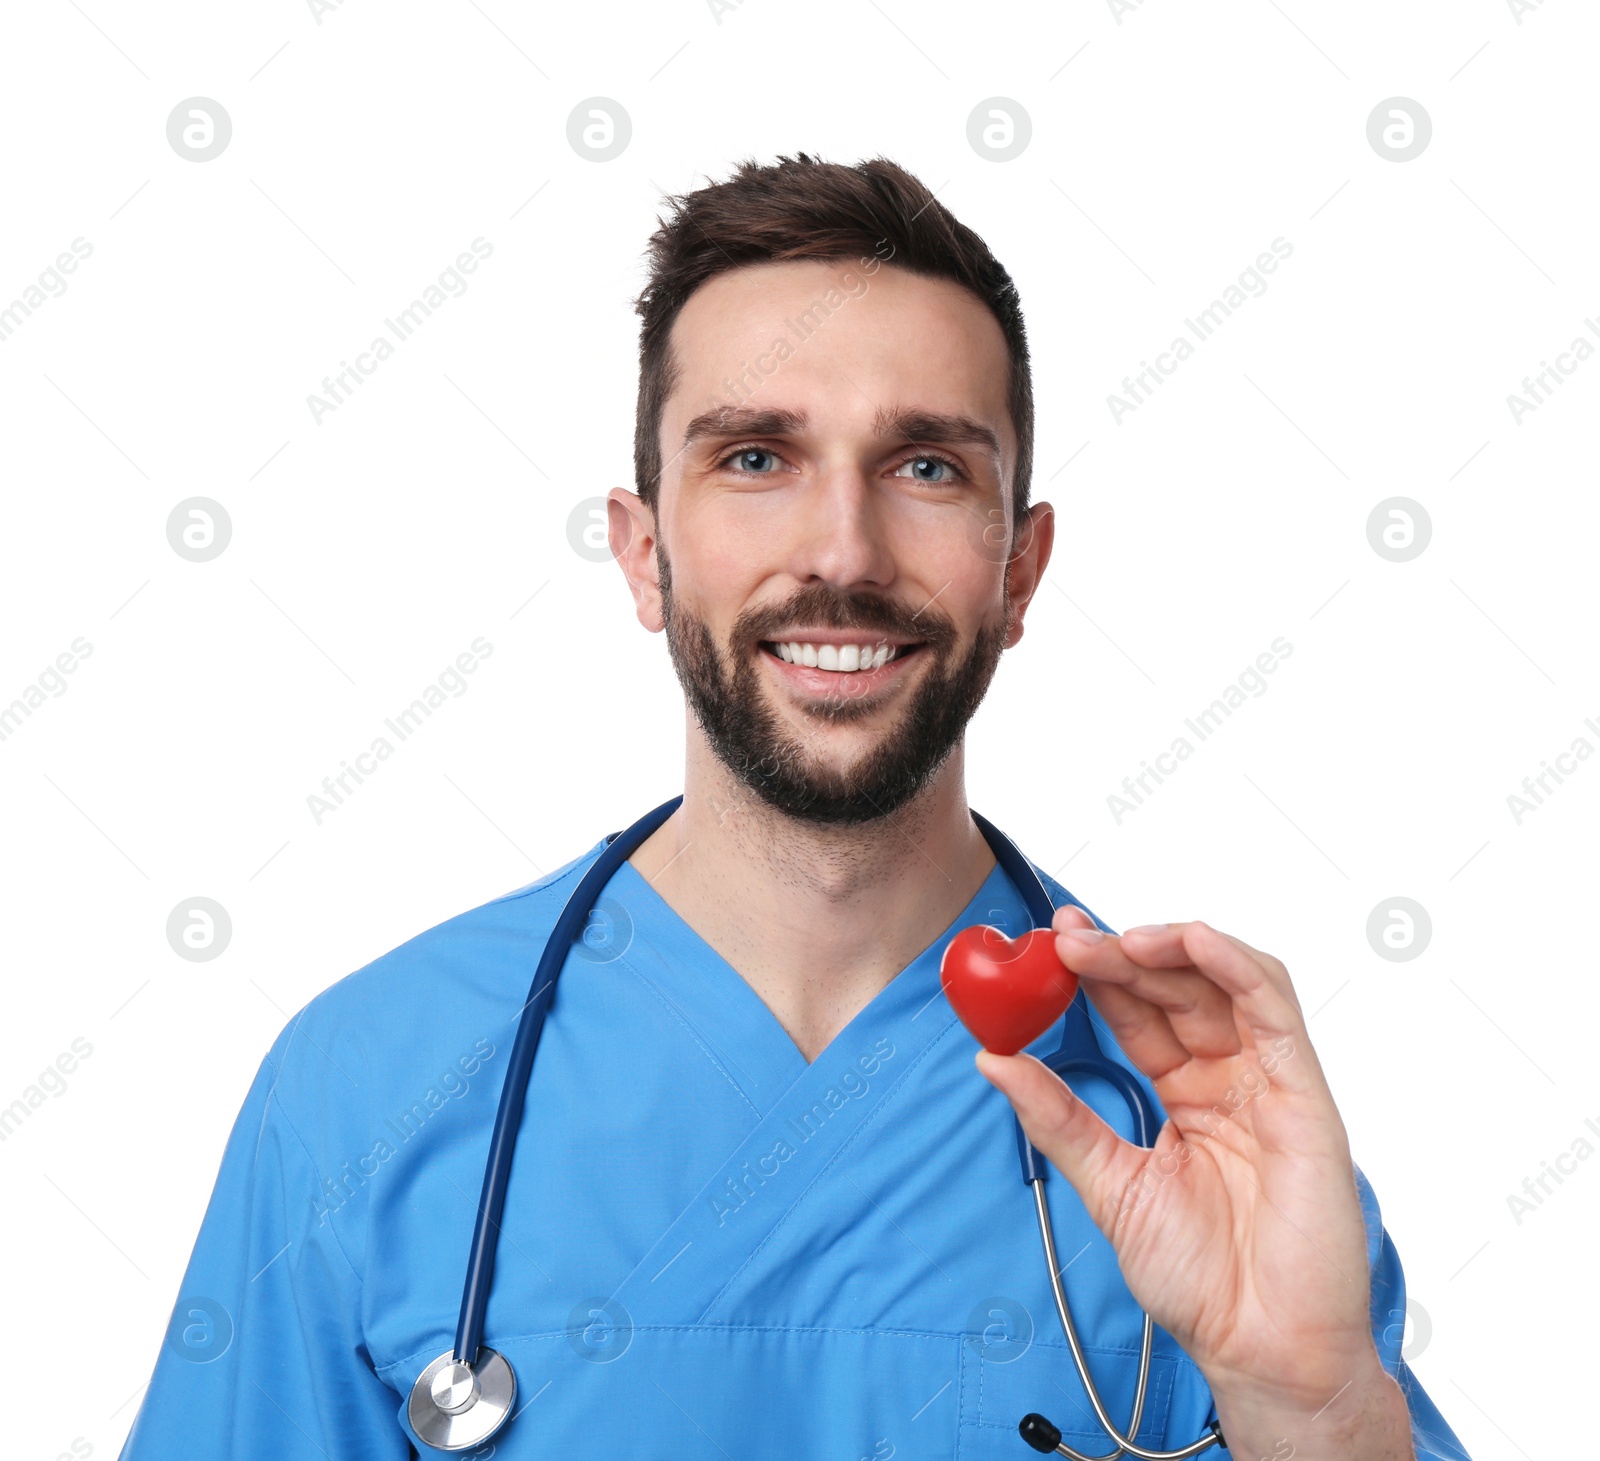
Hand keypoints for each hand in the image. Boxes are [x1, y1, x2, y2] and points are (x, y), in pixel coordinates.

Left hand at [976, 908, 1413, 1457]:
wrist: (1257, 1347)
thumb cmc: (1201, 1280)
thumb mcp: (1109, 1183)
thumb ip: (1057, 1117)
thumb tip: (993, 1059)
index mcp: (1188, 1095)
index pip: (1139, 1013)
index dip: (1098, 972)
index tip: (1049, 942)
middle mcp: (1230, 1079)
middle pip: (1176, 988)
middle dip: (1120, 953)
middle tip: (1066, 939)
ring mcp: (1269, 1081)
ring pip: (1226, 980)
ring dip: (1171, 945)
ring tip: (1115, 939)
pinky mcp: (1304, 1092)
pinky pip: (1274, 1008)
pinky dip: (1233, 963)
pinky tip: (1187, 941)